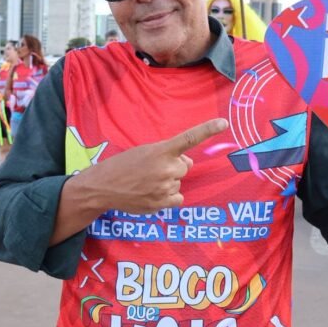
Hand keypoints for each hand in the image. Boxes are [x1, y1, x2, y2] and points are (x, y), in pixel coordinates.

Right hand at [79, 118, 227, 212]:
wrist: (103, 186)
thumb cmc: (124, 165)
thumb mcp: (145, 151)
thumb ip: (168, 154)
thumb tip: (188, 163)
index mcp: (161, 150)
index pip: (189, 138)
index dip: (208, 130)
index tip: (224, 123)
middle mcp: (166, 168)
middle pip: (185, 166)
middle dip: (174, 166)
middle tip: (153, 169)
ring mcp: (165, 187)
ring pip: (179, 182)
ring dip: (168, 182)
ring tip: (147, 182)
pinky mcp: (162, 204)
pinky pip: (178, 198)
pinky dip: (168, 197)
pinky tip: (152, 193)